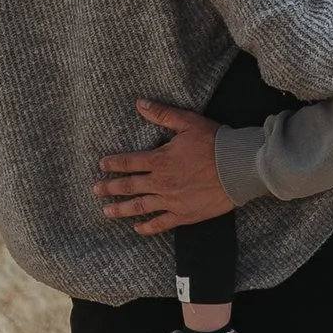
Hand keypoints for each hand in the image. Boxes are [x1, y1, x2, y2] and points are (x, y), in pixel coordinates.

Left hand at [97, 103, 225, 233]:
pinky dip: (147, 227)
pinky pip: (161, 223)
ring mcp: (171, 201)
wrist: (237, 167)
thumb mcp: (188, 122)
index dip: (113, 164)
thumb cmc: (215, 142)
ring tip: (107, 212)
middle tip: (95, 190)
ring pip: (139, 207)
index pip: (129, 162)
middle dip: (109, 188)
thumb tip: (140, 103)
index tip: (101, 166)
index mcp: (160, 160)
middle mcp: (161, 182)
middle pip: (129, 186)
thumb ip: (162, 114)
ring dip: (121, 209)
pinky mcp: (184, 214)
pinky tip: (138, 228)